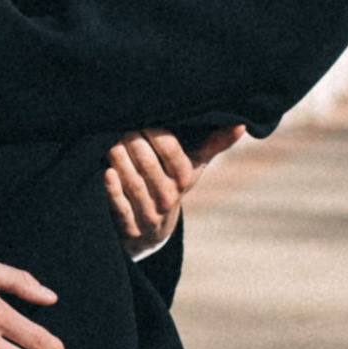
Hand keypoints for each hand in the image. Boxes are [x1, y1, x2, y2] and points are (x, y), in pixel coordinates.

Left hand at [103, 123, 247, 250]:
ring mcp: (149, 215)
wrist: (153, 230)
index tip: (142, 119)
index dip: (156, 135)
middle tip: (120, 125)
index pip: (172, 154)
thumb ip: (214, 144)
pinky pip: (121, 208)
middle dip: (133, 143)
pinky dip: (113, 190)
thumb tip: (241, 125)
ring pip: (134, 184)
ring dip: (119, 161)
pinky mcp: (129, 228)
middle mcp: (169, 198)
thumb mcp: (193, 166)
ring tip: (108, 141)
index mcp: (185, 179)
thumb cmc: (171, 185)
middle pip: (149, 166)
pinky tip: (106, 172)